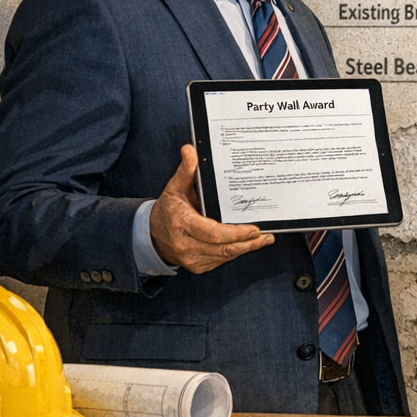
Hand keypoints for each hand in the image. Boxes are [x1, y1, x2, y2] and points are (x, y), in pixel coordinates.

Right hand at [148, 145, 273, 272]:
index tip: (253, 229)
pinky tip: (247, 245)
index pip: (212, 233)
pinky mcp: (197, 266)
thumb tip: (190, 150)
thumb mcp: (175, 187)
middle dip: (247, 243)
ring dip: (245, 249)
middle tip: (266, 236)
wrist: (151, 234)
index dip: (235, 233)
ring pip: (224, 256)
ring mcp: (191, 258)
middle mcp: (186, 244)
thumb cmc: (168, 208)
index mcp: (182, 223)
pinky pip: (220, 260)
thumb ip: (186, 170)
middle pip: (222, 248)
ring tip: (263, 240)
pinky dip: (234, 253)